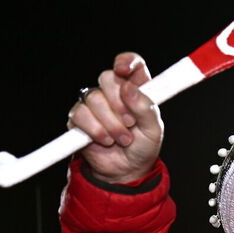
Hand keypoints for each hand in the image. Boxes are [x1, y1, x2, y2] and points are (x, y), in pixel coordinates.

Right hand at [67, 52, 163, 183]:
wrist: (127, 170)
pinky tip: (106, 140)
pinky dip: (96, 130)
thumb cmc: (143, 146)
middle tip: (130, 122)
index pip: (131, 63)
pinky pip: (81, 115)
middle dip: (120, 103)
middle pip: (107, 77)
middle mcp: (114, 92)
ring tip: (122, 139)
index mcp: (136, 88)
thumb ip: (146, 108)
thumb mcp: (154, 129)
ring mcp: (94, 103)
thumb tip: (129, 89)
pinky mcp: (79, 118)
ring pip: (94, 98)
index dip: (126, 62)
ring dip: (111, 123)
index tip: (124, 71)